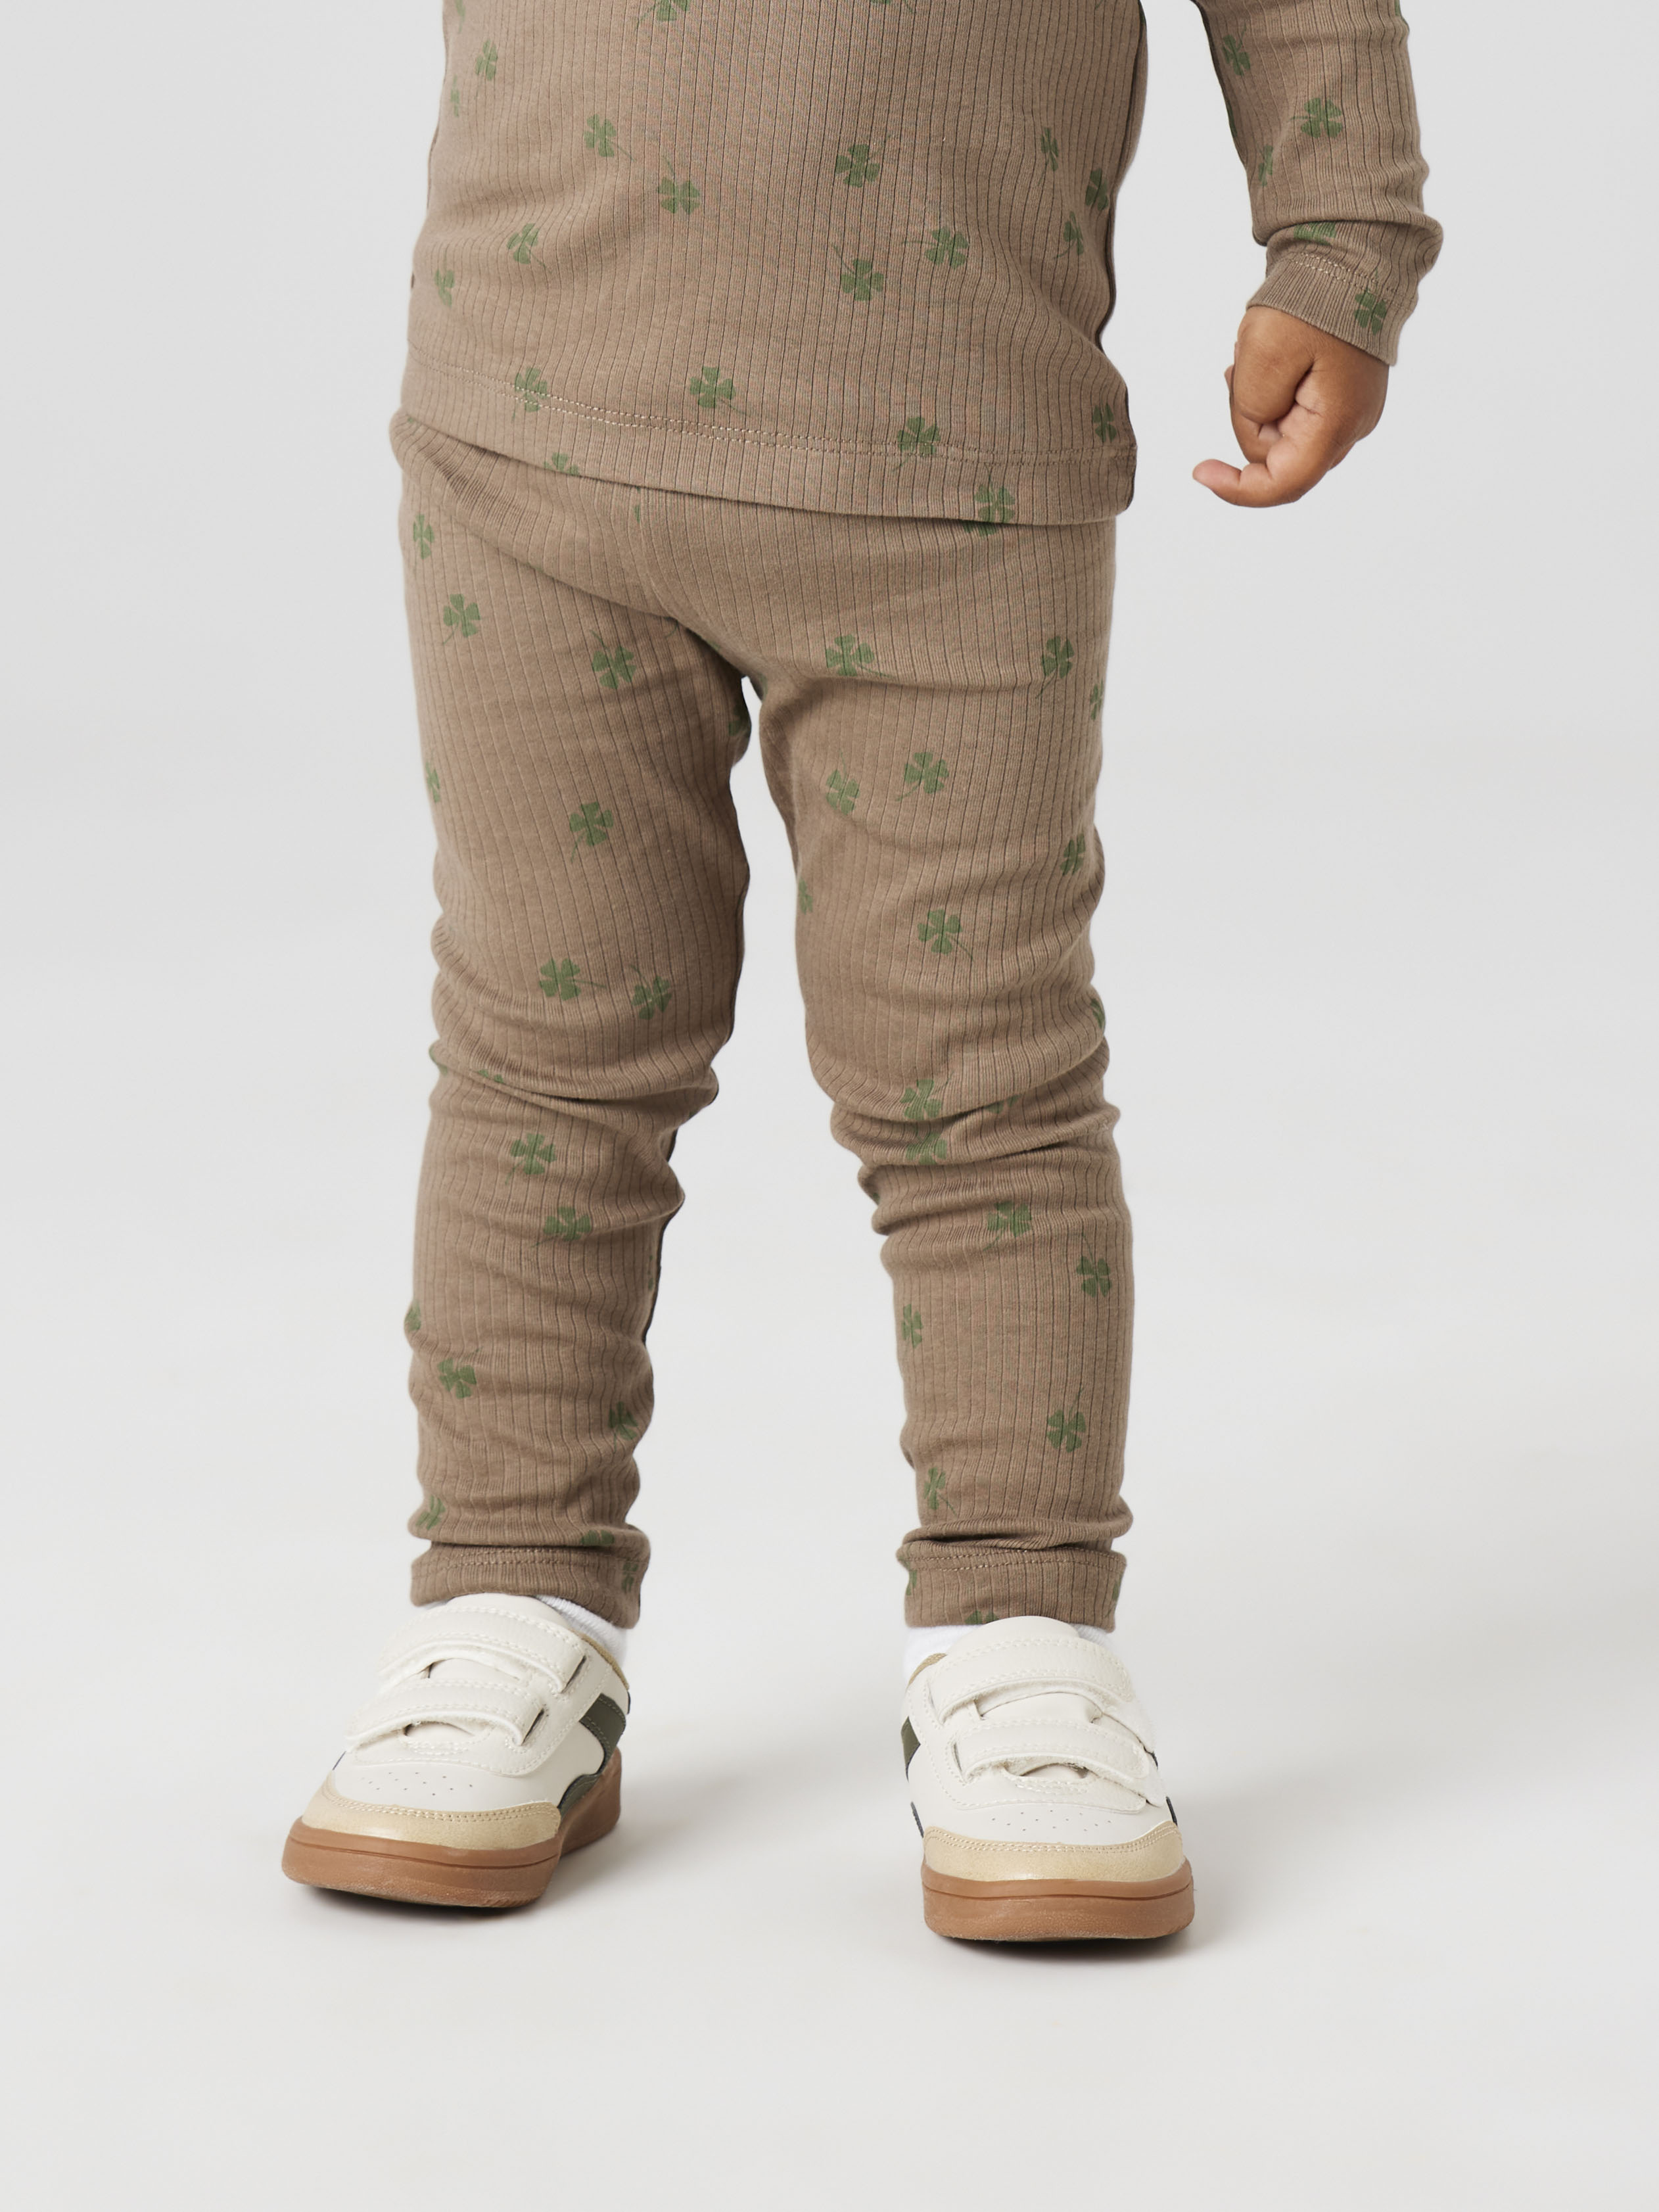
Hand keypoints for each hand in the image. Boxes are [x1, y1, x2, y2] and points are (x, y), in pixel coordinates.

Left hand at [1193, 306, 1387, 507]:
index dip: (1237, 489)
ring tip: (1257, 356)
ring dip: (1257, 402)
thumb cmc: (1312, 300)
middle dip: (1247, 420)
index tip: (1199, 471)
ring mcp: (1349, 411)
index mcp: (1336, 423)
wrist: (1349, 255)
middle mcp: (1350, 427)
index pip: (1284, 485)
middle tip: (1239, 369)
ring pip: (1281, 434)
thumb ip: (1253, 409)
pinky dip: (1270, 393)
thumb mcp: (1265, 354)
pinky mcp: (1340, 396)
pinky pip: (1292, 413)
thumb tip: (1259, 425)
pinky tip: (1266, 361)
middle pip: (1277, 457)